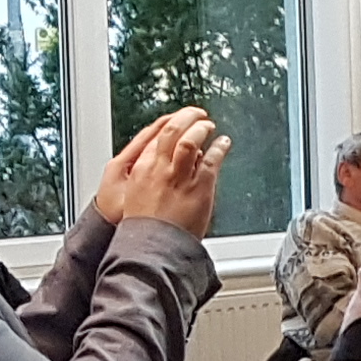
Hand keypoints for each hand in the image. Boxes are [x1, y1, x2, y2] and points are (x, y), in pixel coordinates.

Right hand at [92, 109, 226, 231]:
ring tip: (208, 125)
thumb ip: (150, 176)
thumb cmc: (146, 226)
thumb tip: (164, 163)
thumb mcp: (136, 195)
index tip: (177, 120)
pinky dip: (219, 148)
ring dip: (201, 129)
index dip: (169, 124)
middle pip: (171, 131)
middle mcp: (159, 169)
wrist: (153, 247)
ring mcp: (179, 177)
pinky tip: (224, 143)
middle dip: (185, 117)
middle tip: (196, 112)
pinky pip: (211, 160)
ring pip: (191, 141)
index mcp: (141, 169)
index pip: (155, 136)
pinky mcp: (199, 187)